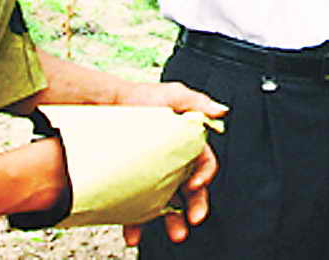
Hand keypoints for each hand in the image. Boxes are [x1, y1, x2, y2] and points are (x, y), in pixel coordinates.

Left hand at [113, 80, 227, 244]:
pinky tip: (135, 233)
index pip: (204, 165)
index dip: (205, 176)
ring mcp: (154, 176)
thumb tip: (220, 111)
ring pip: (168, 203)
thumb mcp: (175, 95)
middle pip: (191, 190)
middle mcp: (174, 162)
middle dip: (196, 206)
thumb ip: (199, 102)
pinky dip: (137, 224)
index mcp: (188, 143)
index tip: (196, 184)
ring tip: (175, 232)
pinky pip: (137, 209)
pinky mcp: (133, 186)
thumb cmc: (142, 98)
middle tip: (194, 218)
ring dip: (173, 220)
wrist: (108, 104)